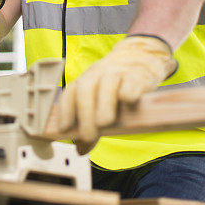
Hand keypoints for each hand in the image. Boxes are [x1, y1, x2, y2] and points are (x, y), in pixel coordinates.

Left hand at [57, 35, 177, 153]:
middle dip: (84, 114)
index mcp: (86, 80)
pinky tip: (128, 103)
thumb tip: (80, 149)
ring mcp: (118, 73)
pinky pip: (131, 82)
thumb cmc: (117, 84)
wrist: (141, 55)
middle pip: (85, 90)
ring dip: (103, 106)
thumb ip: (91, 122)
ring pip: (106, 85)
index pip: (70, 93)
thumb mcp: (100, 98)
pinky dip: (128, 92)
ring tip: (104, 124)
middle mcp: (98, 74)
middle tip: (87, 136)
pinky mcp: (138, 75)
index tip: (63, 129)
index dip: (65, 111)